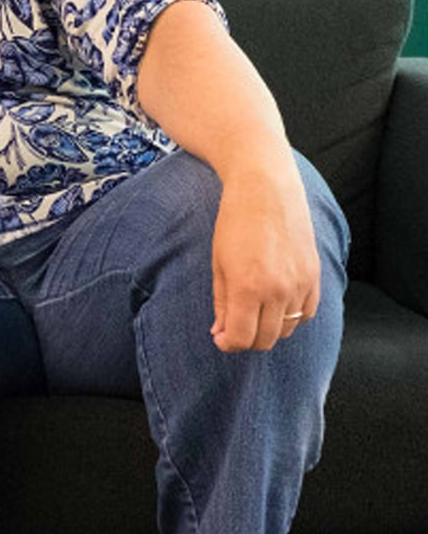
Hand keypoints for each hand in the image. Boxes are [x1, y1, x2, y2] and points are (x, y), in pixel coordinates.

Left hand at [209, 161, 321, 352]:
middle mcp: (278, 291)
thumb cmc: (234, 223)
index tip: (220, 337)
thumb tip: (221, 334)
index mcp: (247, 288)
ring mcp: (301, 284)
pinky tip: (276, 304)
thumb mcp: (219, 264)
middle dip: (247, 339)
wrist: (266, 189)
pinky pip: (307, 314)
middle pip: (266, 340)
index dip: (228, 343)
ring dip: (269, 328)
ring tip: (253, 311)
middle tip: (234, 326)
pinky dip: (292, 317)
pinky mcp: (315, 276)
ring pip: (288, 329)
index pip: (241, 338)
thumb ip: (222, 303)